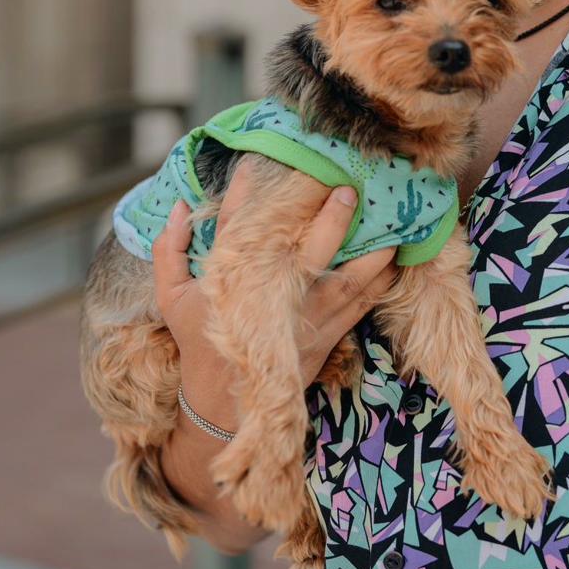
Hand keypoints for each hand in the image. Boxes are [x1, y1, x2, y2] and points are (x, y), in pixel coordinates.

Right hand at [152, 156, 397, 424]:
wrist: (220, 407)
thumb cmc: (198, 341)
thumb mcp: (172, 297)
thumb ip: (170, 250)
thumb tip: (180, 206)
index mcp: (235, 280)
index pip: (243, 225)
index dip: (255, 191)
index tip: (266, 161)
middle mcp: (275, 296)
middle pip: (309, 251)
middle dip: (331, 221)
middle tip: (348, 190)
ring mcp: (305, 318)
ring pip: (348, 280)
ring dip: (372, 252)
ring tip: (393, 222)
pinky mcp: (327, 336)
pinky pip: (361, 306)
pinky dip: (381, 282)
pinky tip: (398, 256)